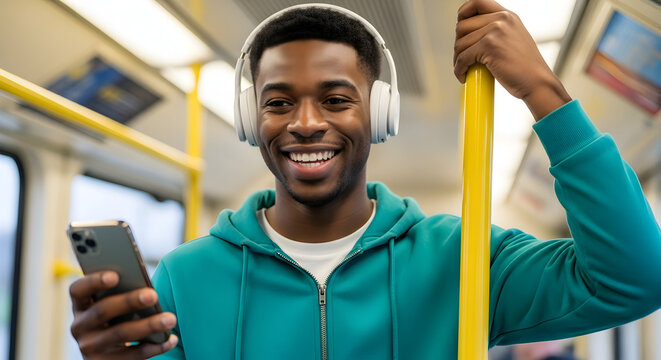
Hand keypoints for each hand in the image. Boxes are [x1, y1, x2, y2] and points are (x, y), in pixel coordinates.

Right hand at [69, 271, 178, 358]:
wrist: (109, 354)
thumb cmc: (118, 318)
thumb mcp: (113, 305)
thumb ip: (121, 293)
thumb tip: (147, 289)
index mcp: (81, 305)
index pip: (78, 290)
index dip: (94, 281)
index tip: (115, 276)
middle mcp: (80, 326)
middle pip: (102, 311)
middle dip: (129, 301)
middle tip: (153, 295)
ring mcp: (90, 347)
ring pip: (120, 334)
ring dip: (148, 325)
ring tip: (170, 319)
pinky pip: (133, 355)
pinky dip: (155, 347)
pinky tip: (170, 339)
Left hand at [454, 0, 571, 119]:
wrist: (537, 82)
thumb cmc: (525, 67)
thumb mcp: (513, 39)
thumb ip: (496, 31)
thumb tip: (469, 34)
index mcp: (507, 15)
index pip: (477, 2)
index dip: (463, 14)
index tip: (460, 31)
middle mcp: (502, 19)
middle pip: (462, 26)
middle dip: (458, 45)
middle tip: (462, 58)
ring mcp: (496, 30)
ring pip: (460, 43)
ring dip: (457, 60)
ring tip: (464, 69)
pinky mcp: (489, 46)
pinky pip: (462, 57)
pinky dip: (459, 69)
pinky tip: (464, 76)